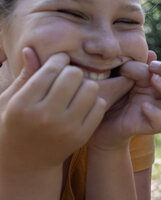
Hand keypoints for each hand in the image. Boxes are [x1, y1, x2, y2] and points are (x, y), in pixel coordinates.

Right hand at [0, 48, 105, 170]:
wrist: (25, 163)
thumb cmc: (14, 124)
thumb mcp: (9, 100)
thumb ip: (25, 76)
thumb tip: (31, 49)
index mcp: (23, 105)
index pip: (51, 68)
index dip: (58, 59)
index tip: (58, 62)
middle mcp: (45, 117)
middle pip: (74, 75)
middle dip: (71, 71)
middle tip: (66, 77)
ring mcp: (66, 128)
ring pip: (91, 88)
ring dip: (85, 85)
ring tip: (75, 90)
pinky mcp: (82, 136)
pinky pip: (100, 105)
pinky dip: (94, 101)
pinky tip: (82, 104)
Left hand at [89, 51, 160, 149]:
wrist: (94, 117)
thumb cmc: (109, 93)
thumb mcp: (121, 75)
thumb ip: (136, 65)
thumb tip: (152, 54)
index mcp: (156, 85)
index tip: (149, 63)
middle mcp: (158, 99)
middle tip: (152, 68)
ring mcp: (153, 114)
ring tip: (153, 80)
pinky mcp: (145, 127)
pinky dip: (155, 114)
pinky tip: (143, 106)